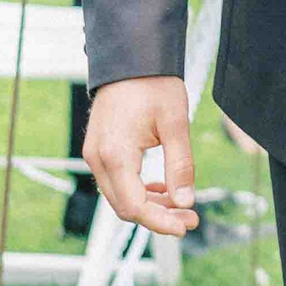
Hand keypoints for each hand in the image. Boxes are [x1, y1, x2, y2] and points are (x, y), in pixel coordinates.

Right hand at [81, 75, 197, 236]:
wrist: (131, 58)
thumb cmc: (153, 84)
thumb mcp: (175, 124)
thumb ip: (180, 165)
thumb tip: (185, 200)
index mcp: (115, 155)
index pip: (134, 206)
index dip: (160, 222)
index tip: (186, 226)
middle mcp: (98, 159)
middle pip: (125, 207)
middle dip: (158, 217)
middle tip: (190, 218)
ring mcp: (94, 155)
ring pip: (120, 196)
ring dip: (150, 205)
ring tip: (182, 205)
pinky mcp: (99, 150)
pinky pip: (117, 182)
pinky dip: (139, 190)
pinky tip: (162, 188)